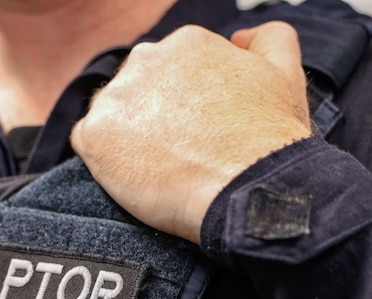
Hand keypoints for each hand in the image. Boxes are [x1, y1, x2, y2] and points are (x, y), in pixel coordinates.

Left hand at [71, 22, 311, 242]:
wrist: (247, 188)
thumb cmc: (268, 140)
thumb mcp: (284, 73)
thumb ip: (267, 39)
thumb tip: (241, 36)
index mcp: (187, 43)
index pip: (169, 70)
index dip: (181, 105)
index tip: (194, 129)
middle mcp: (146, 60)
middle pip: (136, 88)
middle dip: (151, 115)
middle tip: (176, 150)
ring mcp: (116, 97)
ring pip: (111, 113)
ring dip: (125, 135)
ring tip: (157, 165)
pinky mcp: (95, 136)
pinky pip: (87, 141)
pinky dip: (104, 158)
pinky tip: (134, 173)